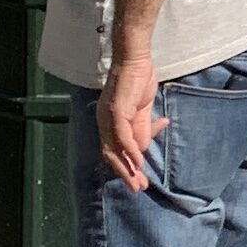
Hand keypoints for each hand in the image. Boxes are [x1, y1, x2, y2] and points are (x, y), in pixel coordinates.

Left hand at [98, 54, 165, 192]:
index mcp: (109, 122)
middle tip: (139, 188)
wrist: (136, 59)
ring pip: (114, 149)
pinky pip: (122, 137)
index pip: (115, 150)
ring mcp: (107, 117)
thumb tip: (142, 150)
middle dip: (125, 173)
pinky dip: (130, 151)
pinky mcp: (115, 112)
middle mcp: (103, 122)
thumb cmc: (138, 80)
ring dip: (127, 168)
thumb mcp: (142, 111)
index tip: (140, 180)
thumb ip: (142, 130)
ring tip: (139, 181)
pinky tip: (139, 162)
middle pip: (111, 155)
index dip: (126, 167)